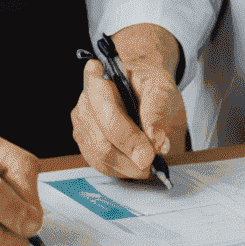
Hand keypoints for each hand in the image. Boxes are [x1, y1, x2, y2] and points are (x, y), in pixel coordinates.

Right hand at [69, 26, 187, 180]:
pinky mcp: (85, 141)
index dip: (124, 131)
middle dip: (130, 151)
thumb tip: (156, 141)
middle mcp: (86, 99)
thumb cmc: (149, 86)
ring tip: (148, 163)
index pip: (104, 103)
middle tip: (151, 159)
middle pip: (102, 135)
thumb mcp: (162, 90)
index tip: (146, 150)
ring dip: (127, 165)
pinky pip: (99, 163)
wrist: (142, 88)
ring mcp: (82, 122)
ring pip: (100, 154)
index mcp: (101, 76)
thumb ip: (159, 112)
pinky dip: (121, 169)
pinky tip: (136, 165)